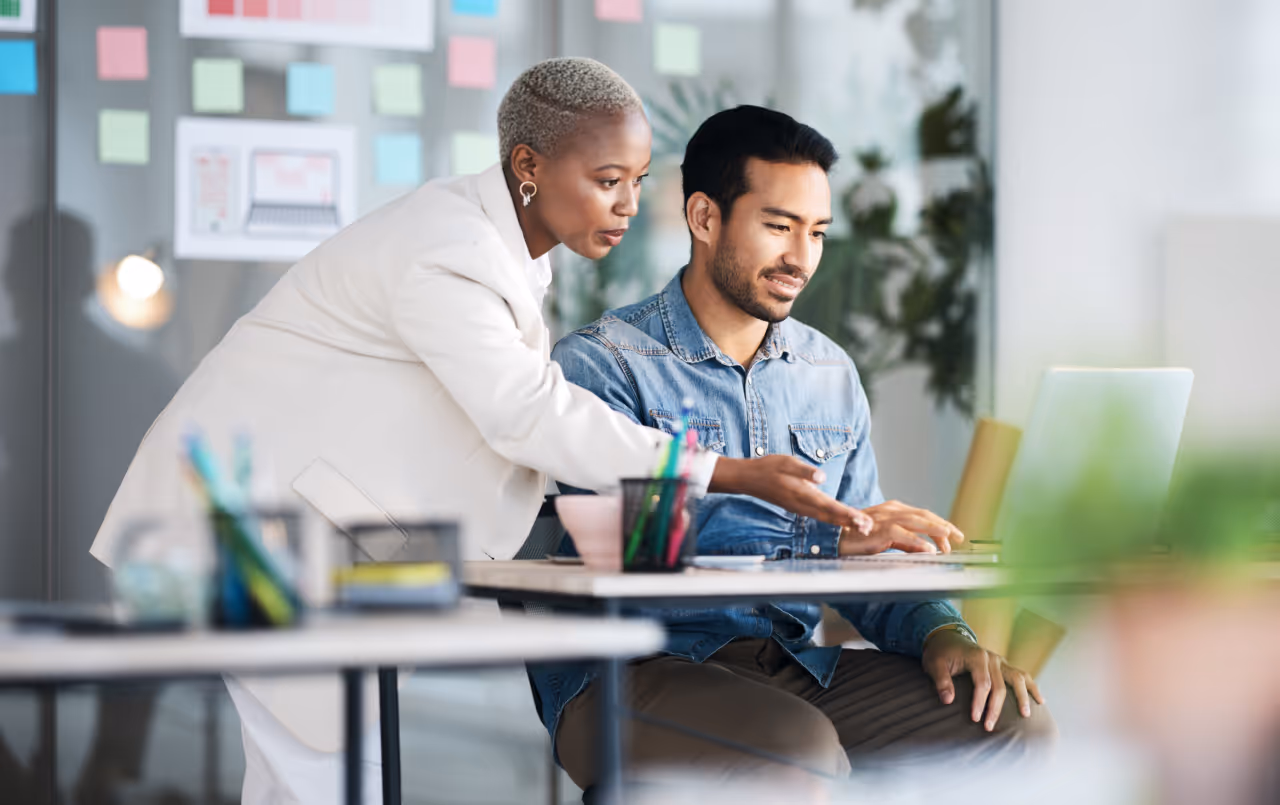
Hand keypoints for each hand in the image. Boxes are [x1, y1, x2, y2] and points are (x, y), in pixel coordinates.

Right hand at [710, 455, 873, 532]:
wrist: (748, 479)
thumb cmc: (768, 467)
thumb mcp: (786, 462)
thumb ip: (804, 470)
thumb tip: (822, 477)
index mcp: (801, 493)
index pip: (829, 505)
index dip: (846, 513)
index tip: (861, 519)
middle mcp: (802, 504)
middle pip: (830, 516)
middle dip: (850, 522)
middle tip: (868, 527)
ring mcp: (800, 507)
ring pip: (826, 518)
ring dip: (843, 522)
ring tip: (861, 526)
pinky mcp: (798, 507)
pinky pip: (820, 515)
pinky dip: (833, 518)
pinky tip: (842, 519)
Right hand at [839, 500, 963, 554]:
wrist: (834, 538)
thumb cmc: (858, 538)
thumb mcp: (887, 539)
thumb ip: (906, 542)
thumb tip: (927, 548)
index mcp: (894, 510)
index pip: (923, 515)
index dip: (940, 524)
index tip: (953, 535)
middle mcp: (892, 510)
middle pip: (924, 515)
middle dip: (944, 525)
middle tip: (959, 536)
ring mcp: (886, 518)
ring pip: (917, 521)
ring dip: (936, 529)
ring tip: (950, 537)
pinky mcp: (881, 530)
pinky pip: (904, 535)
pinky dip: (918, 542)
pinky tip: (930, 549)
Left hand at [921, 628, 1044, 730]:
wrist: (946, 637)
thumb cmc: (940, 653)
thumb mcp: (934, 664)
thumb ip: (941, 681)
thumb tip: (948, 700)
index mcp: (976, 656)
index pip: (982, 683)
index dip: (979, 702)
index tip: (975, 719)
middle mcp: (991, 658)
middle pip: (1000, 686)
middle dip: (996, 708)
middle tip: (989, 727)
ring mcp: (1000, 661)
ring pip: (1017, 679)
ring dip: (1022, 697)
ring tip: (1025, 715)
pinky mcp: (1003, 665)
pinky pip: (1021, 675)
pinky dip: (1032, 687)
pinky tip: (1040, 701)